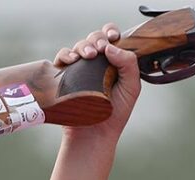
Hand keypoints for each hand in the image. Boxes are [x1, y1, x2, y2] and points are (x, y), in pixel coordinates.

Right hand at [54, 23, 141, 144]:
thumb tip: (110, 46)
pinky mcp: (65, 75)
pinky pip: (62, 57)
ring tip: (89, 55)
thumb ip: (129, 64)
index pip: (111, 39)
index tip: (113, 37)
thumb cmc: (116, 113)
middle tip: (100, 49)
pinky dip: (66, 54)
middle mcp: (97, 63)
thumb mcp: (131, 88)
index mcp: (114, 62)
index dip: (111, 32)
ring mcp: (80, 68)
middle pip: (94, 38)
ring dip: (83, 45)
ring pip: (79, 46)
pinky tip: (72, 60)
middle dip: (97, 38)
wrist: (95, 133)